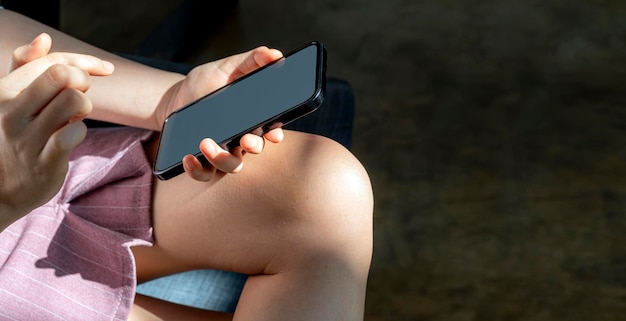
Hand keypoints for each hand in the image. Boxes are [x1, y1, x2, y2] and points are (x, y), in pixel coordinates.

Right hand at [0, 33, 113, 224]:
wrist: (2, 187)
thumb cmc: (14, 135)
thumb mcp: (12, 99)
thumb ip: (26, 67)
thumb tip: (43, 38)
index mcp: (4, 91)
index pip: (51, 61)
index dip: (85, 61)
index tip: (104, 69)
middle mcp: (10, 112)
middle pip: (63, 75)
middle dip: (83, 81)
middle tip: (81, 95)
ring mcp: (26, 138)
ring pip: (74, 101)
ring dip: (84, 108)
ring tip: (73, 118)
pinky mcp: (45, 161)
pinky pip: (75, 133)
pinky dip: (81, 130)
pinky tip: (72, 136)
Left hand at [158, 47, 285, 180]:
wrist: (174, 98)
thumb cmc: (205, 83)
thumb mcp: (227, 67)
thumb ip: (251, 60)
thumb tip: (274, 54)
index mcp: (253, 118)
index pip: (271, 130)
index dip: (275, 135)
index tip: (274, 134)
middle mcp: (242, 138)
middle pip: (255, 150)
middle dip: (254, 147)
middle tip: (245, 140)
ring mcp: (223, 152)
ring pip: (233, 166)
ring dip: (222, 158)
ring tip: (205, 143)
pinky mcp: (202, 161)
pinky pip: (205, 174)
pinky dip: (197, 170)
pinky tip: (188, 158)